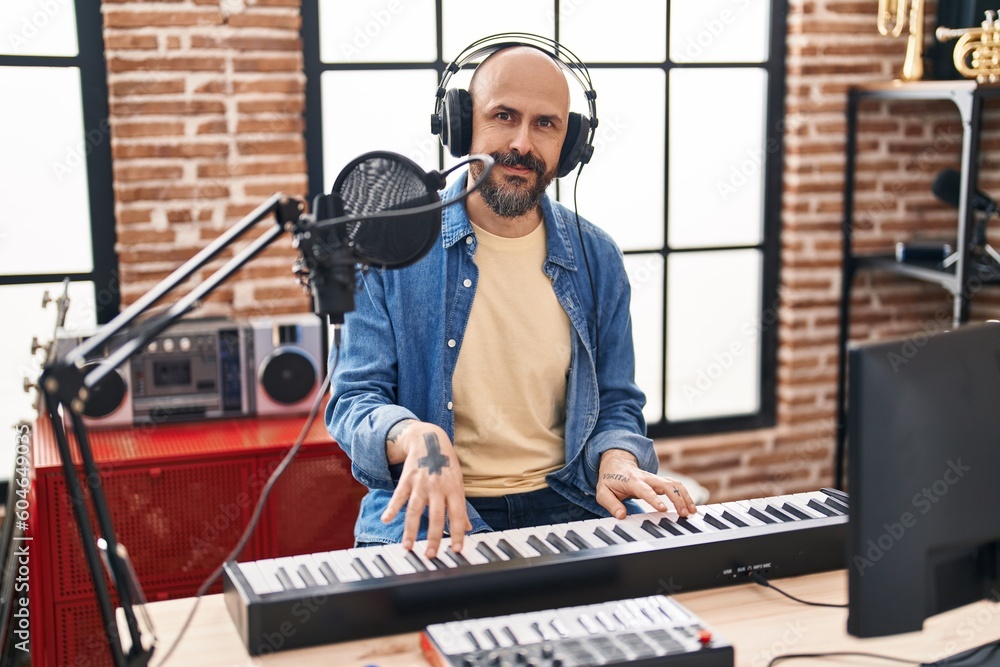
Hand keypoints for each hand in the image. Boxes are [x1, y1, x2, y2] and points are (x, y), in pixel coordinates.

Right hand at [381, 421, 470, 558]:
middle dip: (433, 537)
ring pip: (415, 510)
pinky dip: (392, 508)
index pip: (457, 514)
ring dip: (410, 530)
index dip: (457, 532)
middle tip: (430, 555)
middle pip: (435, 516)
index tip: (456, 550)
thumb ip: (460, 507)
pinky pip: (398, 496)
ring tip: (407, 546)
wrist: (429, 439)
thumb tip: (467, 528)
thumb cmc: (446, 464)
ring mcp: (421, 483)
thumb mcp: (458, 482)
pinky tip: (386, 520)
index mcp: (454, 489)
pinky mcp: (407, 479)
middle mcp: (438, 487)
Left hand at [596, 449, 697, 518]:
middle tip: (683, 514)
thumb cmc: (610, 480)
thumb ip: (611, 504)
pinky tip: (691, 507)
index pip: (645, 490)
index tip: (663, 509)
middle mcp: (646, 478)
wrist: (616, 464)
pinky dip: (685, 495)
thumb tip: (621, 516)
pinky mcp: (660, 481)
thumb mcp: (603, 492)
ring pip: (675, 483)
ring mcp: (655, 478)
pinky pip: (676, 485)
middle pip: (666, 484)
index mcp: (632, 481)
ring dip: (685, 496)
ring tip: (691, 512)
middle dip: (677, 498)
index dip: (654, 499)